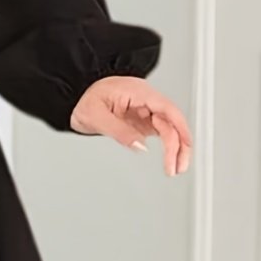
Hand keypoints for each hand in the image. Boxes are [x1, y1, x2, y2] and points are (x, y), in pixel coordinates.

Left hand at [69, 75, 191, 174]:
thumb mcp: (97, 117)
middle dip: (178, 145)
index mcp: (138, 92)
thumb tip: (141, 147)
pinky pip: (160, 133)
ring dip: (174, 149)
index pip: (167, 108)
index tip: (185, 145)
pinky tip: (169, 159)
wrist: (75, 97)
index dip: (180, 127)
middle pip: (171, 122)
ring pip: (169, 129)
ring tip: (174, 168)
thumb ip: (120, 132)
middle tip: (177, 167)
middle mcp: (145, 100)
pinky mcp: (142, 121)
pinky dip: (167, 147)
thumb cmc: (84, 100)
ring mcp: (145, 110)